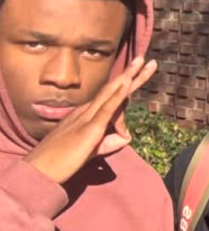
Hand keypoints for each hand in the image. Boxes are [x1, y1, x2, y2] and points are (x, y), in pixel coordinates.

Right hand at [24, 58, 157, 184]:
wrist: (39, 170)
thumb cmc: (63, 161)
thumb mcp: (93, 149)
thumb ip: (111, 141)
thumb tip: (127, 136)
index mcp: (86, 114)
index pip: (111, 98)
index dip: (126, 89)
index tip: (137, 75)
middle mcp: (87, 110)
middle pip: (114, 88)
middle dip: (132, 73)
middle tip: (148, 60)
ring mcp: (87, 117)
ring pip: (112, 92)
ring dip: (129, 76)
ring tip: (142, 61)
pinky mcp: (89, 128)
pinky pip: (107, 108)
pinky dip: (118, 95)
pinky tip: (127, 82)